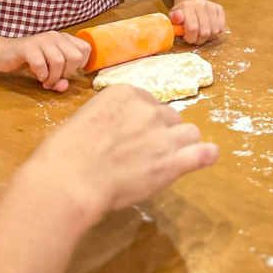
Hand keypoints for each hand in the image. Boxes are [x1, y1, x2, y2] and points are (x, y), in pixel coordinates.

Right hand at [0, 31, 90, 91]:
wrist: (3, 52)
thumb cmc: (28, 61)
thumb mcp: (48, 71)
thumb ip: (59, 78)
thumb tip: (64, 87)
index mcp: (63, 39)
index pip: (86, 48)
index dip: (81, 64)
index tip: (68, 72)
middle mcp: (55, 36)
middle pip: (75, 56)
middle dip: (67, 73)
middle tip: (56, 78)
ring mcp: (41, 40)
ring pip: (59, 61)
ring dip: (53, 77)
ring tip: (46, 81)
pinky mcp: (28, 47)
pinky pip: (41, 63)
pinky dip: (42, 74)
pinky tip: (38, 76)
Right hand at [21, 84, 218, 220]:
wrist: (70, 179)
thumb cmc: (65, 152)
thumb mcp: (85, 118)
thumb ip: (110, 118)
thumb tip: (117, 130)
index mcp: (126, 93)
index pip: (148, 102)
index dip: (142, 120)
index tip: (131, 135)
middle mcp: (149, 109)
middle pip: (169, 116)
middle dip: (161, 132)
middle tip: (143, 152)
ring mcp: (163, 135)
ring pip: (188, 132)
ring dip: (180, 143)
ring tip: (166, 160)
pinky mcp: (172, 163)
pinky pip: (201, 153)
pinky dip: (205, 155)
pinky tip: (207, 156)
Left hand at [169, 0, 224, 44]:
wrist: (192, 3)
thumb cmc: (182, 14)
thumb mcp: (173, 18)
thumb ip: (174, 19)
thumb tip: (178, 16)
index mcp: (187, 7)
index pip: (192, 28)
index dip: (190, 38)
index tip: (188, 38)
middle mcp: (201, 4)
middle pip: (205, 32)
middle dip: (199, 40)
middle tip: (195, 38)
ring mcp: (212, 6)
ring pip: (214, 31)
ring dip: (208, 38)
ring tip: (201, 34)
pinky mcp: (219, 9)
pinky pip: (221, 28)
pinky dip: (215, 33)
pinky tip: (208, 29)